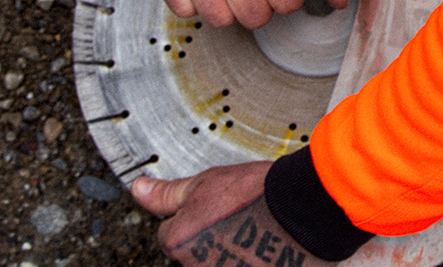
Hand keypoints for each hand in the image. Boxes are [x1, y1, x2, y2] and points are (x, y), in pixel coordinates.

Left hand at [134, 162, 336, 266]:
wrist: (302, 206)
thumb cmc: (257, 192)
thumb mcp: (203, 183)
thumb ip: (166, 193)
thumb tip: (139, 189)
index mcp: (179, 241)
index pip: (170, 234)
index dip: (192, 218)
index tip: (214, 210)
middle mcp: (196, 266)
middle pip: (194, 254)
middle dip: (210, 239)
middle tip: (236, 219)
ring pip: (218, 262)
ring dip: (230, 251)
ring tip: (254, 230)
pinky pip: (242, 265)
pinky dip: (251, 260)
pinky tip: (266, 246)